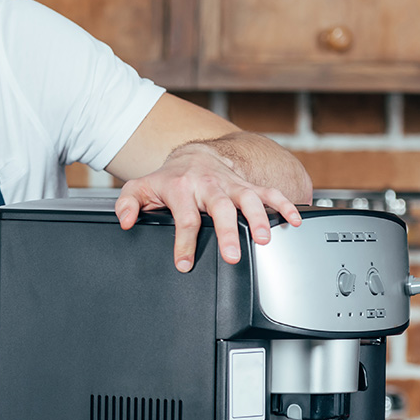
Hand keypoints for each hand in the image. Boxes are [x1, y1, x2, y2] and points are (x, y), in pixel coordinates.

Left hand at [114, 144, 302, 272]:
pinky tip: (294, 221)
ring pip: (248, 199)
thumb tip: (124, 221)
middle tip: (232, 255)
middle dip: (227, 232)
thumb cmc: (168, 179)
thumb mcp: (140, 188)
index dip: (184, 243)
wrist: (194, 155)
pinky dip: (284, 205)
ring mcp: (231, 185)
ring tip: (264, 239)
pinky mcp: (248, 185)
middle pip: (220, 208)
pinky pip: (269, 193)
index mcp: (181, 189)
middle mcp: (208, 186)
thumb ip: (127, 203)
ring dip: (259, 218)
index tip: (184, 264)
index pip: (184, 218)